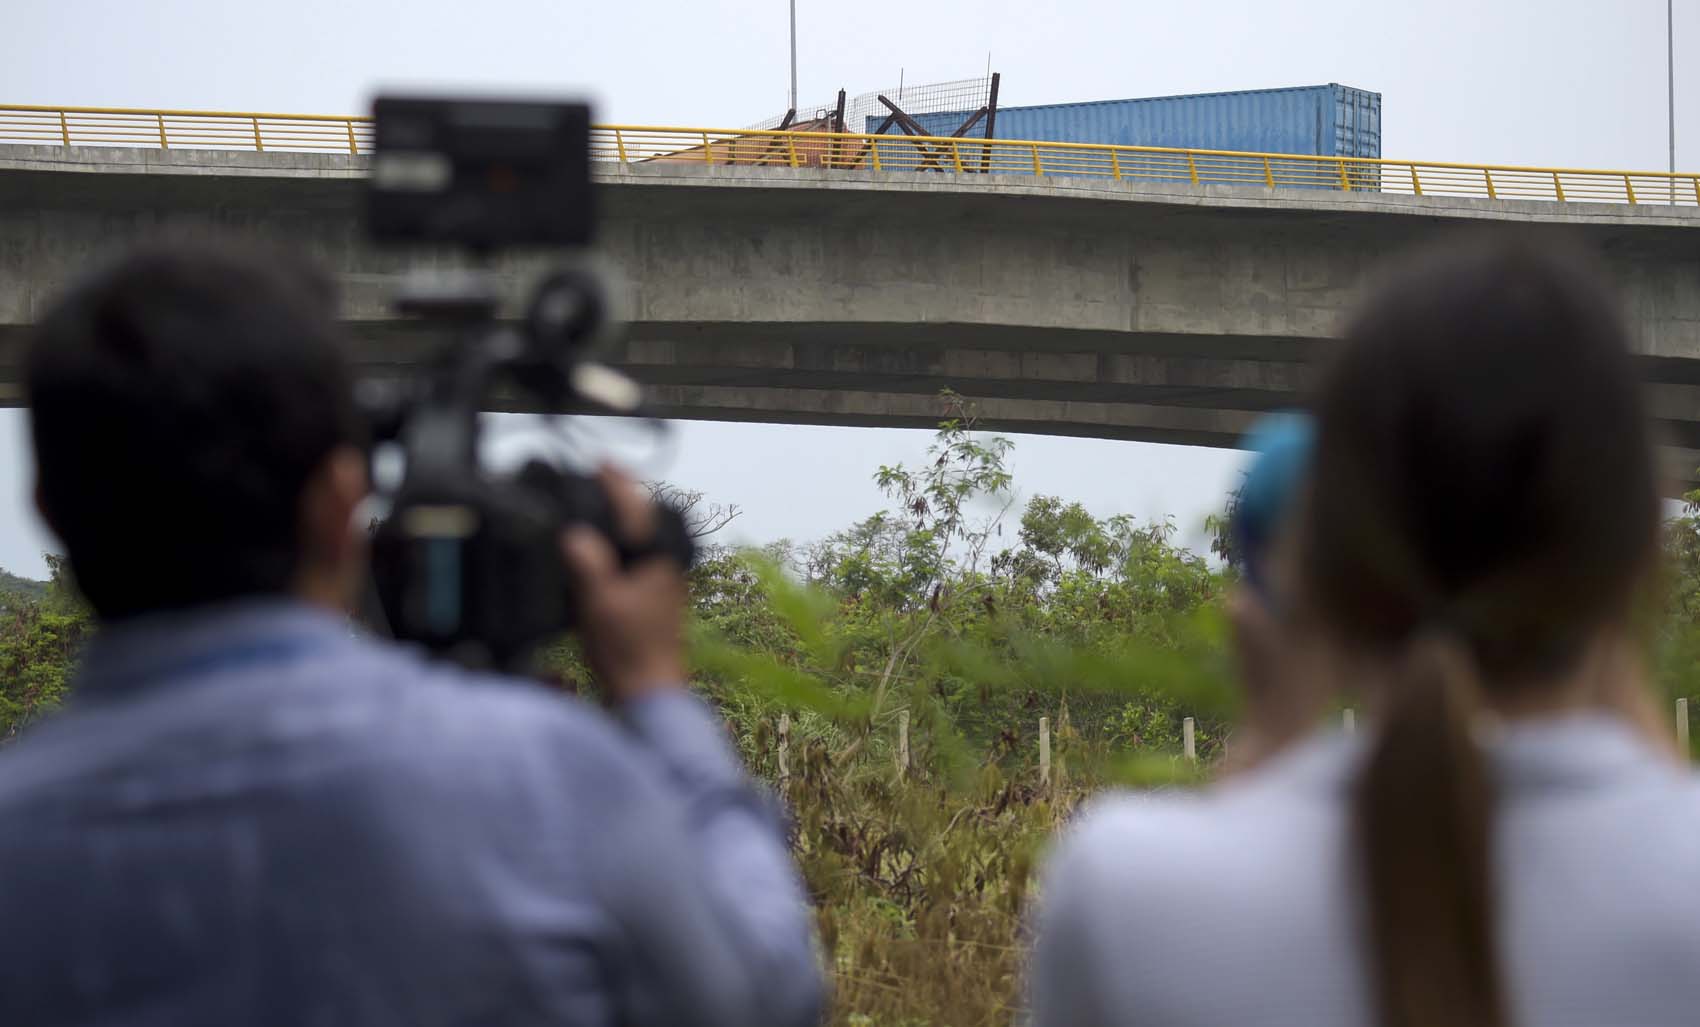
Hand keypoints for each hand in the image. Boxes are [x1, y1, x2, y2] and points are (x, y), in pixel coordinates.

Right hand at [560, 467, 687, 703]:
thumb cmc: (628, 650)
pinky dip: (626, 543)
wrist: (650, 690)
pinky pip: (643, 556)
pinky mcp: (660, 596)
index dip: (617, 481)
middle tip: (599, 477)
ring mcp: (667, 580)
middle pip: (648, 516)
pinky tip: (606, 549)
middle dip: (624, 494)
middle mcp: (669, 563)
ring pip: (647, 537)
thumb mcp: (599, 603)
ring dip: (626, 519)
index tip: (599, 462)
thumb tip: (574, 532)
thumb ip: (587, 563)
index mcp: (658, 558)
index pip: (638, 506)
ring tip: (600, 506)